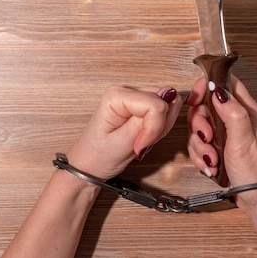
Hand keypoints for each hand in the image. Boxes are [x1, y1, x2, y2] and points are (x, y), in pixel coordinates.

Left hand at [67, 85, 181, 180]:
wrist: (88, 166)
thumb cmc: (97, 156)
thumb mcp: (121, 144)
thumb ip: (145, 122)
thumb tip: (168, 99)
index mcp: (117, 96)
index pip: (156, 104)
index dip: (154, 128)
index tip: (140, 145)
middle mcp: (126, 91)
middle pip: (163, 101)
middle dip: (159, 126)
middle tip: (142, 142)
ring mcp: (134, 97)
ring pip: (166, 105)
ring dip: (160, 127)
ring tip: (141, 140)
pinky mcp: (140, 105)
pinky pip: (163, 112)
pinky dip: (159, 127)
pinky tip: (144, 137)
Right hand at [186, 75, 256, 207]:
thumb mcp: (244, 142)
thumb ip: (233, 113)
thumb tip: (219, 90)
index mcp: (248, 111)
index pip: (226, 83)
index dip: (208, 85)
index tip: (195, 98)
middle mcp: (236, 119)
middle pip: (206, 105)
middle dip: (199, 123)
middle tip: (207, 137)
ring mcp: (226, 134)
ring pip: (199, 127)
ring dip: (200, 144)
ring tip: (212, 158)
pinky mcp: (218, 147)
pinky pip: (199, 144)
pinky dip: (200, 155)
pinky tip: (210, 166)